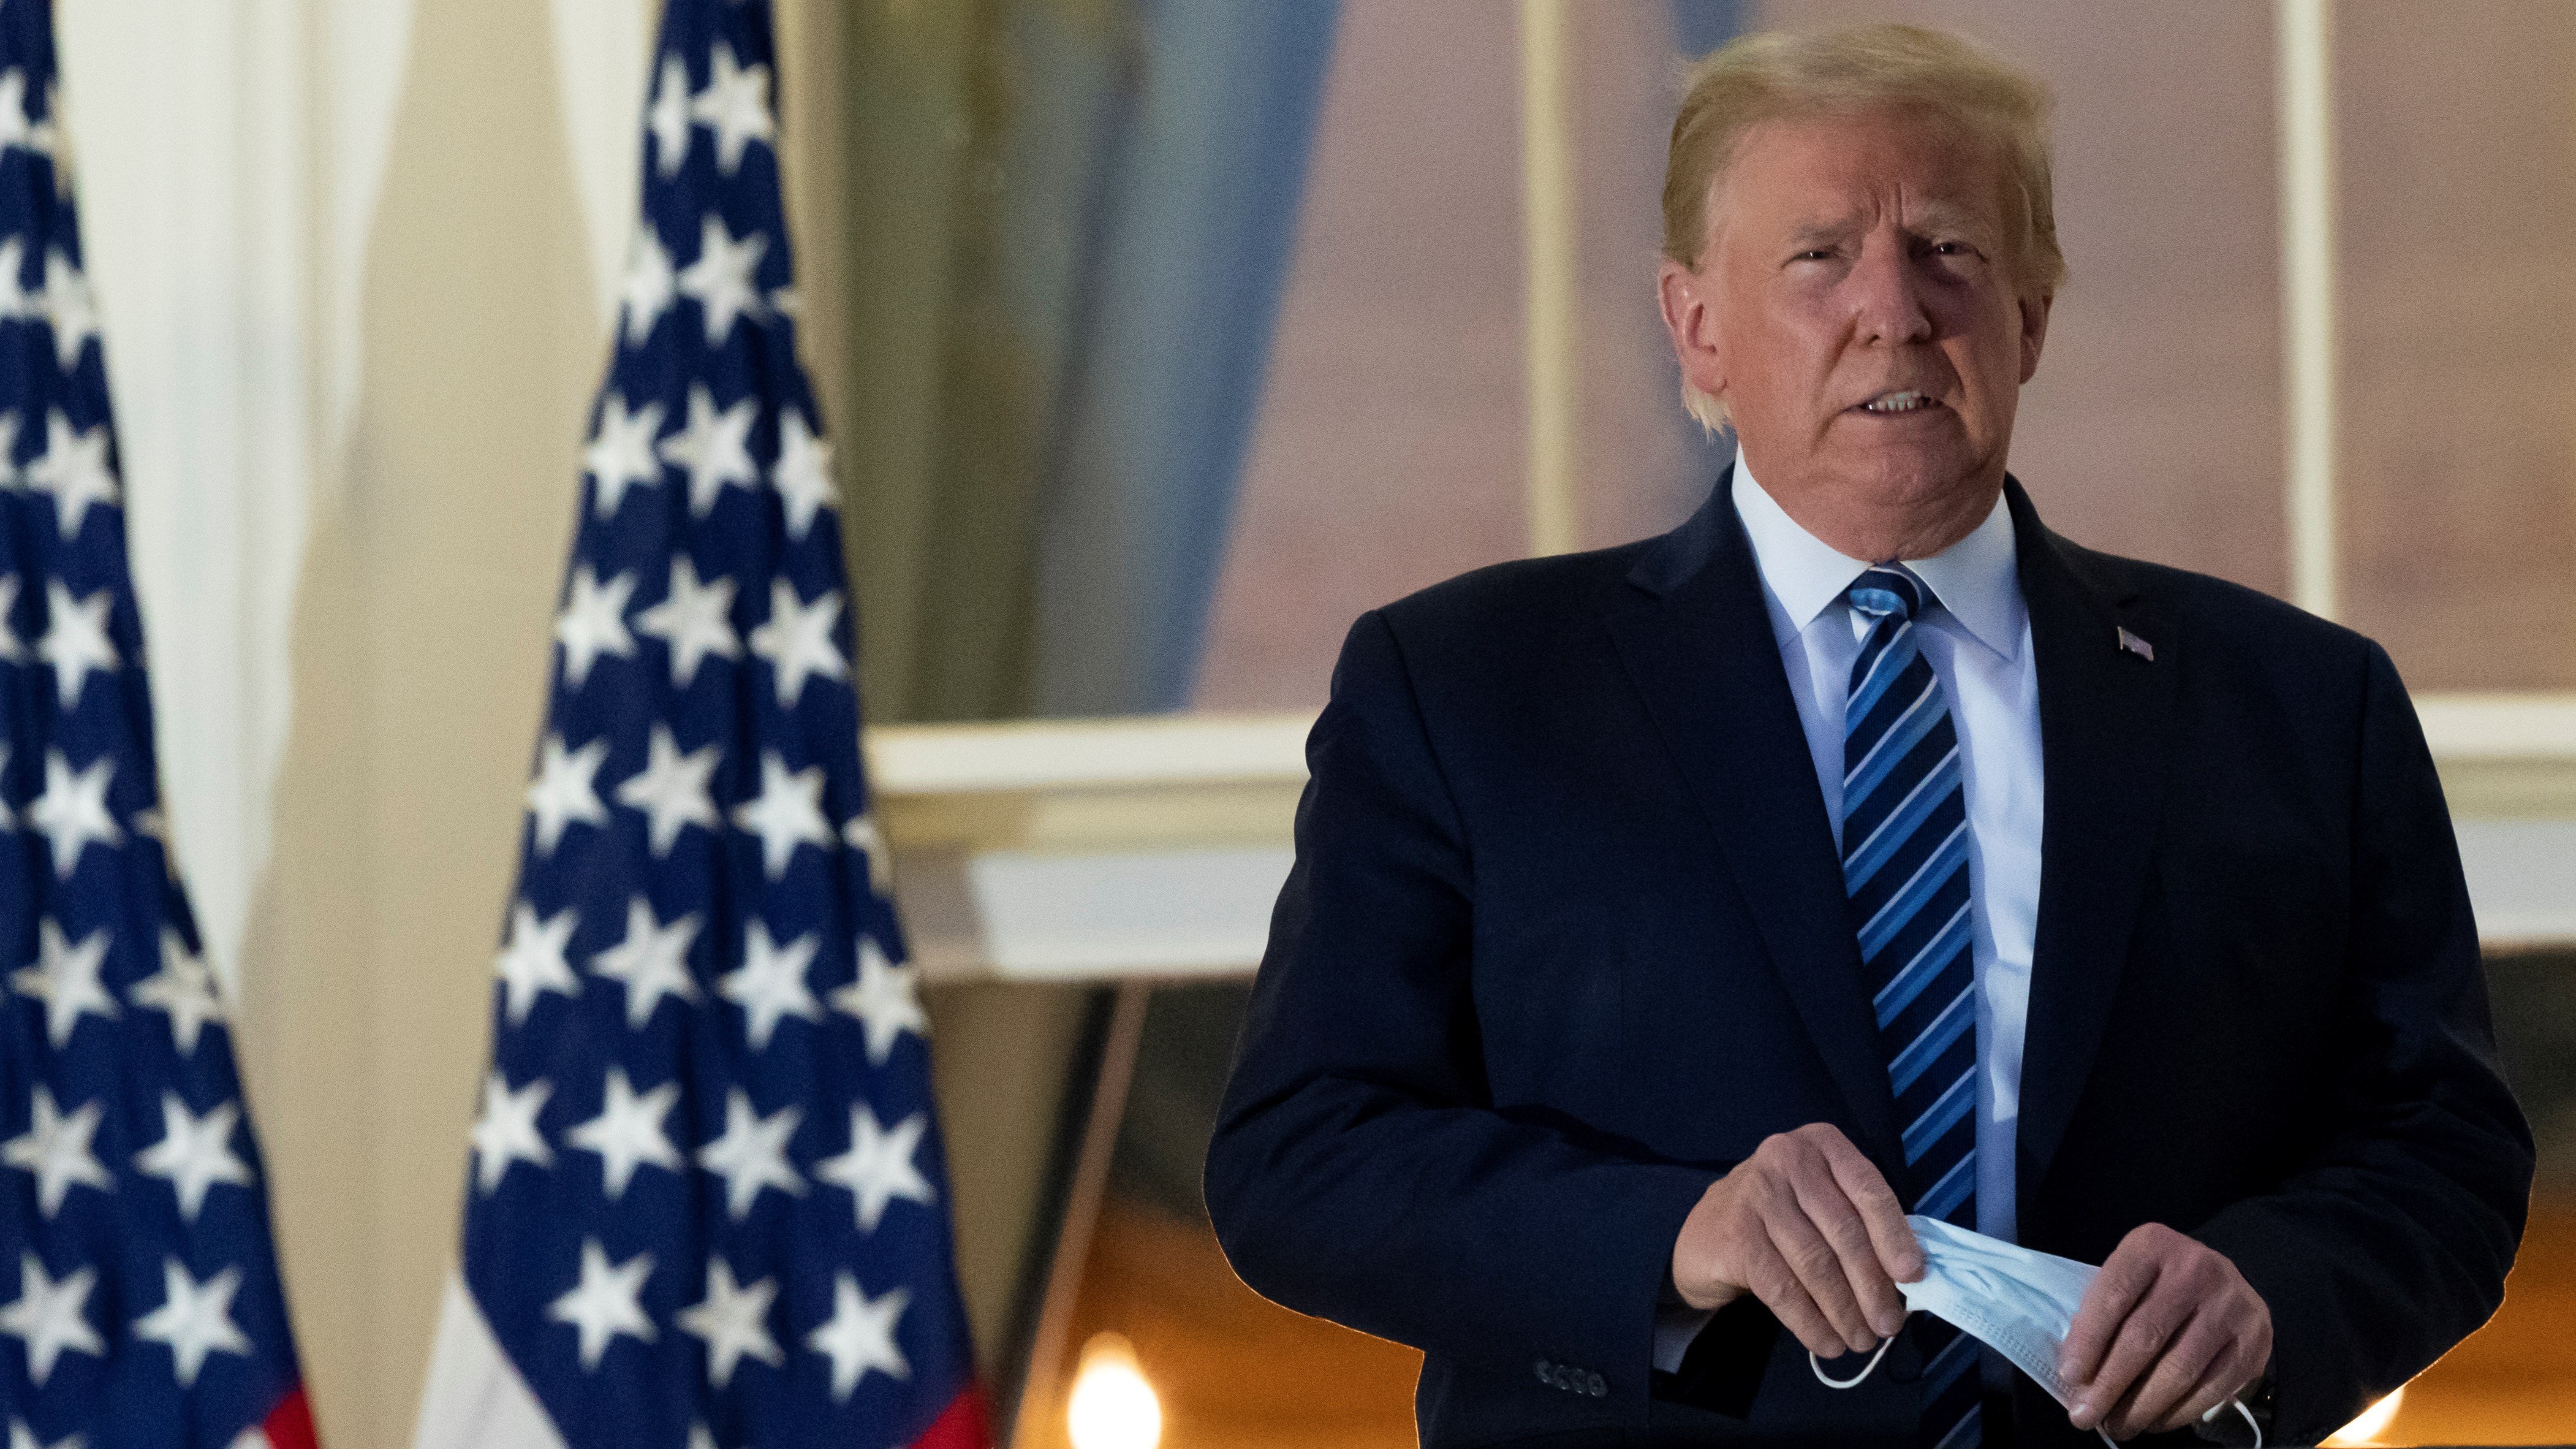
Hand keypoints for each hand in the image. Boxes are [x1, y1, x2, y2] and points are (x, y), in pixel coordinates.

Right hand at [1669, 1123, 1922, 1356]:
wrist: (1707, 1230)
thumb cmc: (1783, 1216)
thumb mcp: (1823, 1199)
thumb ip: (1862, 1222)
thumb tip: (1909, 1277)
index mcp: (1821, 1145)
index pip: (1868, 1189)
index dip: (1894, 1235)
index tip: (1913, 1276)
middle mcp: (1786, 1159)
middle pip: (1844, 1230)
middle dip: (1872, 1285)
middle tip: (1888, 1325)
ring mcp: (1755, 1195)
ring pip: (1815, 1263)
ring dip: (1845, 1311)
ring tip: (1861, 1339)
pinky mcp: (1736, 1236)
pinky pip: (1783, 1288)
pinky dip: (1810, 1322)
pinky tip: (1827, 1342)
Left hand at [2058, 1223, 2271, 1439]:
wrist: (2226, 1281)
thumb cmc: (2159, 1285)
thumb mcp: (2130, 1279)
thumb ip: (2105, 1314)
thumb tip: (2079, 1377)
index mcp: (2152, 1245)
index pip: (2113, 1296)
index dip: (2088, 1341)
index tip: (2070, 1377)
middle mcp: (2195, 1269)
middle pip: (2145, 1336)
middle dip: (2110, 1383)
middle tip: (2085, 1416)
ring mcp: (2231, 1304)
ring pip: (2179, 1367)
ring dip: (2142, 1405)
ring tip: (2118, 1425)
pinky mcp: (2255, 1340)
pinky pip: (2212, 1387)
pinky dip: (2178, 1411)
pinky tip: (2155, 1421)